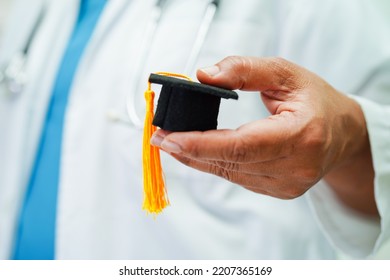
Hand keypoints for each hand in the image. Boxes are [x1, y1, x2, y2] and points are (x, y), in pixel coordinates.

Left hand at [151, 56, 376, 214]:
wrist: (343, 134)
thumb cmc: (316, 101)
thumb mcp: (285, 73)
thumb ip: (244, 70)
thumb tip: (204, 76)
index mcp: (302, 134)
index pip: (241, 146)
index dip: (199, 144)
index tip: (167, 138)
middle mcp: (296, 167)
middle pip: (230, 163)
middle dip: (189, 151)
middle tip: (160, 138)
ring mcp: (288, 184)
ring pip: (230, 174)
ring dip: (198, 158)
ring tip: (173, 142)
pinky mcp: (280, 191)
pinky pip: (238, 178)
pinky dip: (216, 164)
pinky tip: (200, 152)